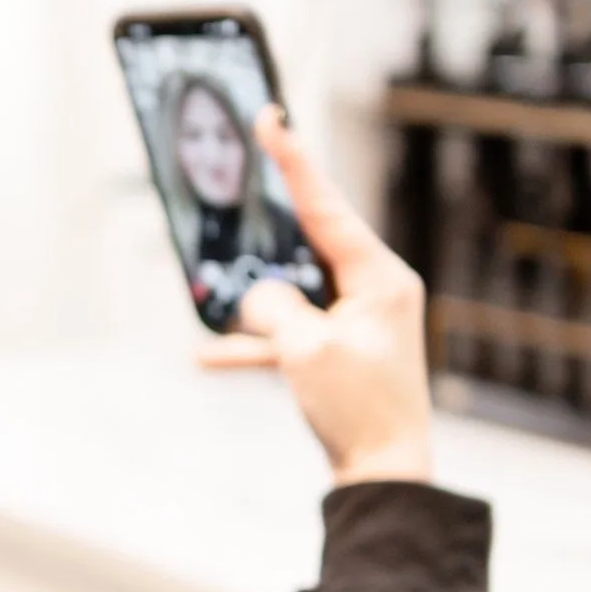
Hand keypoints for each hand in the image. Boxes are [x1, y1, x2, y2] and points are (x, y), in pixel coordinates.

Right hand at [197, 106, 432, 486]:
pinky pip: (286, 336)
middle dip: (264, 242)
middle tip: (239, 205)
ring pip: (290, 293)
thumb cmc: (358, 408)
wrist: (384, 474)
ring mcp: (357, 322)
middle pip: (306, 246)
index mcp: (379, 277)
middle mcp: (373, 291)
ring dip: (251, 307)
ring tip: (216, 303)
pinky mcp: (339, 353)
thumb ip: (271, 306)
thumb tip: (257, 297)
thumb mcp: (304, 348)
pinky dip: (252, 344)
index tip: (272, 117)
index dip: (294, 160)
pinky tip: (206, 356)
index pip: (326, 206)